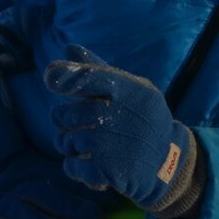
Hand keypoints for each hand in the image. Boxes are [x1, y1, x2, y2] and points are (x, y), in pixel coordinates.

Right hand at [0, 148, 108, 218]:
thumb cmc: (14, 175)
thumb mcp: (39, 167)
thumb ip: (68, 181)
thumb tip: (108, 196)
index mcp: (36, 171)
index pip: (67, 184)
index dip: (89, 197)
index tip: (106, 206)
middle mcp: (21, 189)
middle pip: (56, 202)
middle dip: (79, 214)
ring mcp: (4, 208)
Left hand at [44, 45, 197, 212]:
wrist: (168, 160)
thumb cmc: (140, 119)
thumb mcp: (131, 89)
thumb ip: (97, 70)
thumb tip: (67, 48)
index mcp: (125, 90)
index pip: (91, 77)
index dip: (67, 76)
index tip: (49, 79)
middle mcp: (116, 115)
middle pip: (63, 114)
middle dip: (64, 121)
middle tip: (83, 125)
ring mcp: (110, 144)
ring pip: (64, 141)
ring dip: (70, 146)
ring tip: (91, 147)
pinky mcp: (107, 170)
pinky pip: (71, 166)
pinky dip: (76, 168)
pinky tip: (92, 166)